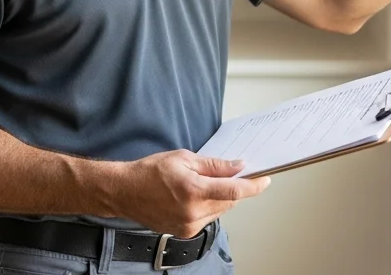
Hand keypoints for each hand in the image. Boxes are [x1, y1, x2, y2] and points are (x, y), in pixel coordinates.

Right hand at [116, 150, 270, 237]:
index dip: (253, 186)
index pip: (234, 190)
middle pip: (229, 201)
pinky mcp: (185, 232)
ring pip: (220, 211)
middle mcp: (193, 212)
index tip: (265, 180)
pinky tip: (195, 197)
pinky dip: (209, 207)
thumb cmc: (150, 172)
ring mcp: (189, 225)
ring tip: (204, 185)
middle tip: (233, 174)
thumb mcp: (184, 158)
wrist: (125, 192)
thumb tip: (237, 167)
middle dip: (234, 188)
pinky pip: (208, 219)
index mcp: (193, 190)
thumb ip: (214, 165)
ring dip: (221, 198)